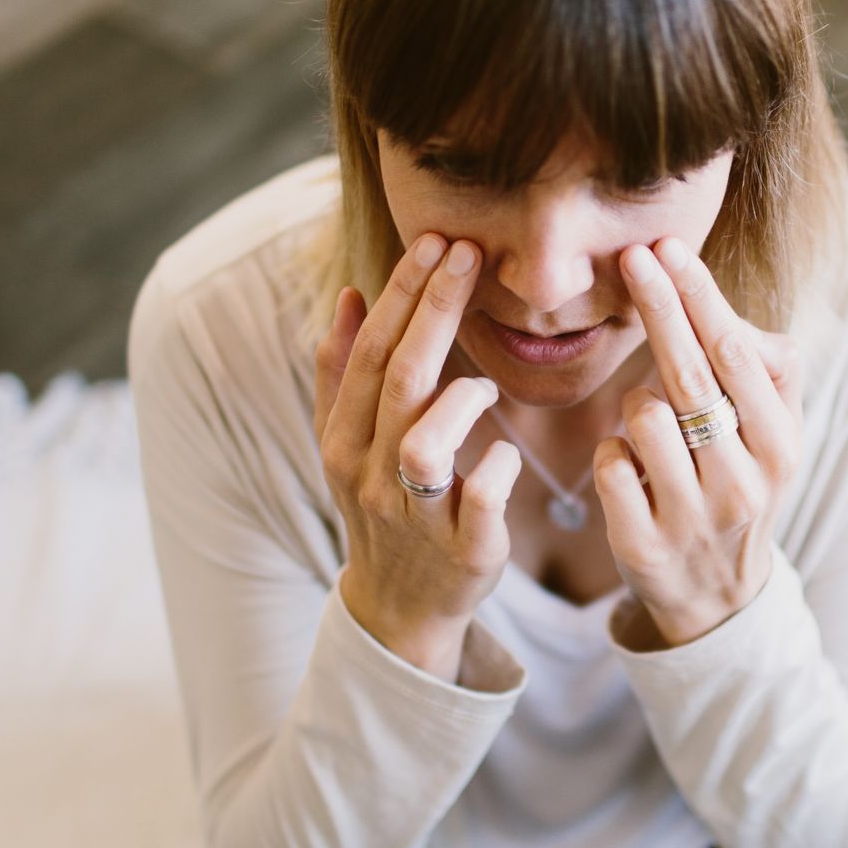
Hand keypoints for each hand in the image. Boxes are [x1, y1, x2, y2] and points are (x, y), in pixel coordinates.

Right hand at [313, 232, 521, 679]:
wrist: (398, 607)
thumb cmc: (383, 506)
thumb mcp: (348, 443)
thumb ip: (342, 372)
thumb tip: (348, 292)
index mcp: (343, 440)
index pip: (371, 353)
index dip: (403, 294)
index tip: (437, 240)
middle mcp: (371, 474)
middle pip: (400, 381)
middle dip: (434, 310)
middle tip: (468, 253)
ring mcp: (415, 515)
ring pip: (425, 444)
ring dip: (459, 400)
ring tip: (481, 384)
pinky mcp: (463, 550)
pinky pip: (481, 499)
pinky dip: (497, 469)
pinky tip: (504, 455)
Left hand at [593, 237, 803, 647]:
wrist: (721, 600)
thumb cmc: (739, 488)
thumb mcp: (774, 437)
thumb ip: (768, 372)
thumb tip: (730, 313)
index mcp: (781, 446)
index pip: (737, 355)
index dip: (700, 297)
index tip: (668, 248)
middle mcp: (744, 482)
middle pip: (690, 375)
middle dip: (659, 307)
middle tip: (633, 257)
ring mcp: (692, 518)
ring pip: (644, 416)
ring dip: (635, 405)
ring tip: (655, 431)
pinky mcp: (643, 545)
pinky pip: (609, 464)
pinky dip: (613, 453)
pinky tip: (633, 470)